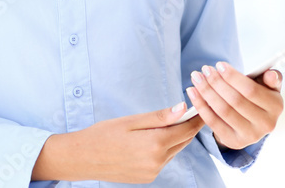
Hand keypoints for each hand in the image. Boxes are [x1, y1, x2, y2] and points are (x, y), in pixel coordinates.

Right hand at [31, 101, 203, 182]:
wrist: (81, 158)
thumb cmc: (104, 134)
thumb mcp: (132, 120)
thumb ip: (160, 117)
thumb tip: (183, 108)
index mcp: (155, 144)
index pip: (186, 129)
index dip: (196, 117)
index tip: (203, 105)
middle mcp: (157, 162)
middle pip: (182, 141)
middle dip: (189, 126)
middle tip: (193, 110)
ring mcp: (152, 172)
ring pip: (174, 151)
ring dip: (177, 137)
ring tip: (175, 121)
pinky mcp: (146, 178)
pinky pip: (163, 160)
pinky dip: (165, 148)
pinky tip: (158, 137)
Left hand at [186, 62, 283, 150]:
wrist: (253, 120)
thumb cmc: (259, 95)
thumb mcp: (268, 85)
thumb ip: (271, 78)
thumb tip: (271, 74)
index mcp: (276, 106)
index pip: (250, 90)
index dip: (233, 77)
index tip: (219, 65)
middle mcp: (266, 124)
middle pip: (235, 100)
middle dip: (216, 83)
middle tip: (204, 70)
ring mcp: (250, 136)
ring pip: (223, 111)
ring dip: (206, 92)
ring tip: (197, 78)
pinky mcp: (234, 142)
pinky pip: (213, 122)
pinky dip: (201, 106)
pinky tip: (192, 92)